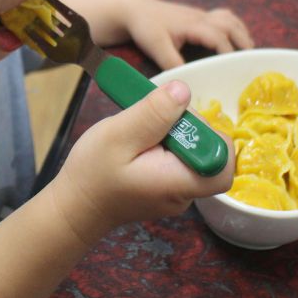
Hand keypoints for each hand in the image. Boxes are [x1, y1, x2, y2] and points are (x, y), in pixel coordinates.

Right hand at [49, 81, 234, 244]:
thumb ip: (152, 114)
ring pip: (192, 153)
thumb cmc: (91, 175)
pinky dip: (162, 145)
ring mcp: (177, 192)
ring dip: (170, 133)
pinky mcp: (166, 187)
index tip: (179, 121)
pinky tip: (137, 143)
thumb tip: (184, 91)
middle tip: (150, 120)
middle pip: (208, 152)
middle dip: (184, 126)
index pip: (224, 164)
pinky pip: (177, 160)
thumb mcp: (117, 136)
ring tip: (138, 132)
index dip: (211, 135)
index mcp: (178, 183)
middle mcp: (185, 192)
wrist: (74, 207)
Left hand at [123, 0, 253, 69]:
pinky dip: (233, 28)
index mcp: (192, 25)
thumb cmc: (146, 27)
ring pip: (229, 18)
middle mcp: (200, 17)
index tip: (234, 68)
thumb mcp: (156, 47)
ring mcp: (200, 15)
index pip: (218, 37)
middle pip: (230, 24)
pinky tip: (234, 41)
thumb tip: (187, 82)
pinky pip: (223, 18)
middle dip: (242, 41)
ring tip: (247, 51)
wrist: (136, 10)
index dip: (228, 52)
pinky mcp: (199, 16)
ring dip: (240, 32)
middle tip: (250, 60)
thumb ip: (172, 63)